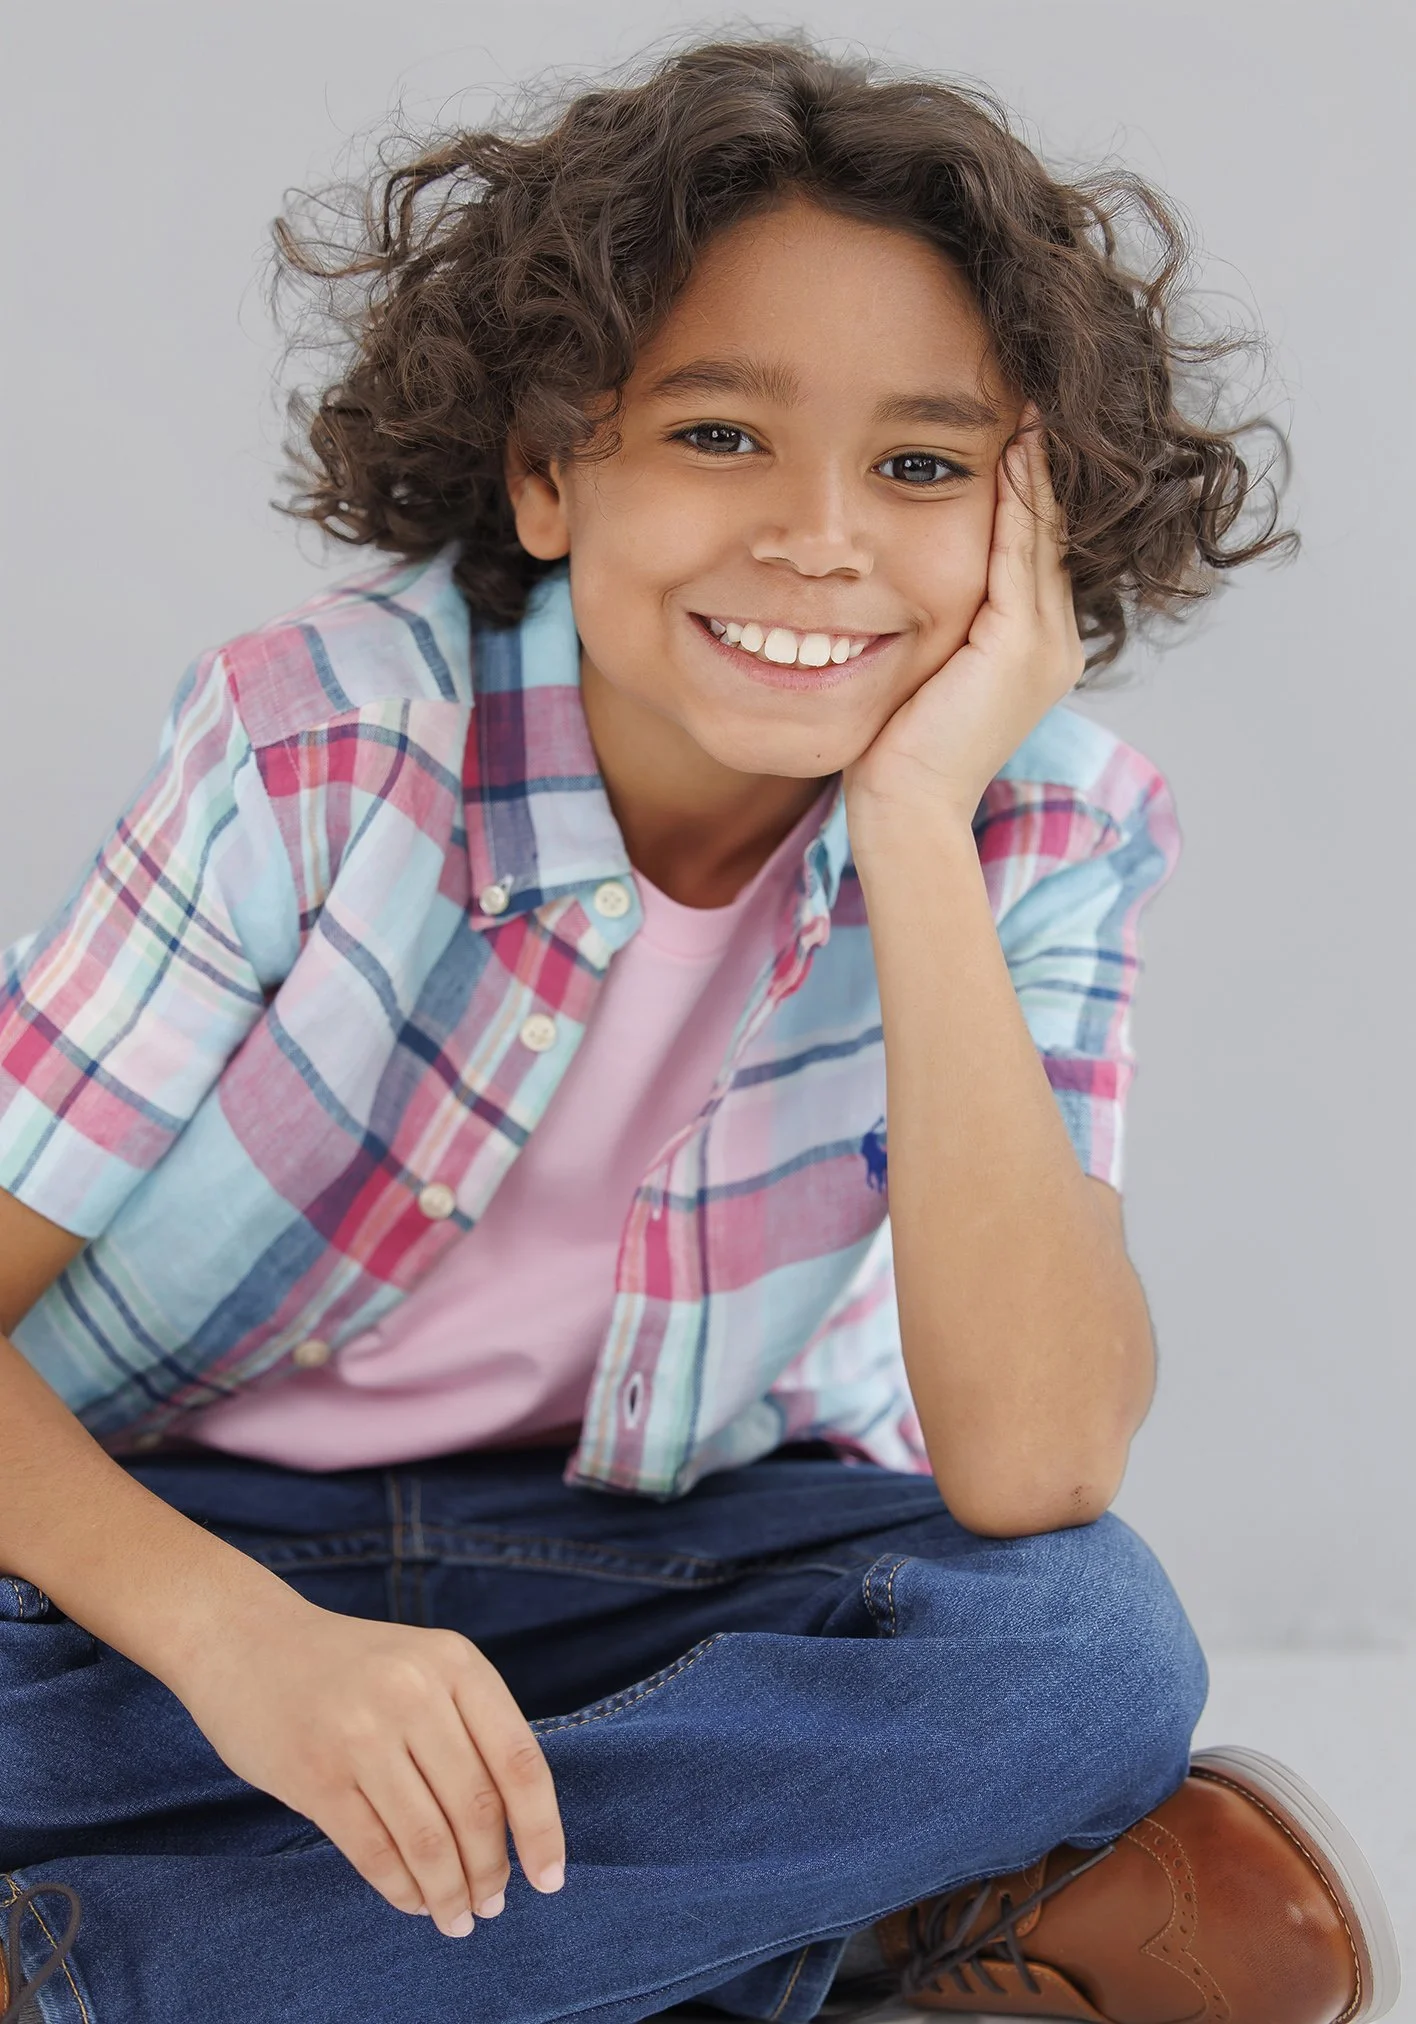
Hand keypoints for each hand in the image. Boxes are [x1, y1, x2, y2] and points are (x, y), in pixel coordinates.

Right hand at [171, 1588, 566, 1938]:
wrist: (246, 1639)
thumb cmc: (349, 1665)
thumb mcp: (422, 1665)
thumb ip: (467, 1726)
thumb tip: (516, 1827)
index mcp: (456, 1662)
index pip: (520, 1761)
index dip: (543, 1829)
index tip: (550, 1878)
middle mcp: (414, 1692)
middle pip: (477, 1809)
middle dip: (491, 1871)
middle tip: (492, 1904)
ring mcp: (362, 1734)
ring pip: (429, 1841)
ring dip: (449, 1893)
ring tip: (457, 1917)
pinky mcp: (316, 1775)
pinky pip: (375, 1852)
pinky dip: (403, 1890)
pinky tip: (414, 1901)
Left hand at [843, 407, 1084, 825]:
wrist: (906, 815)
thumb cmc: (895, 756)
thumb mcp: (919, 675)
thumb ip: (932, 627)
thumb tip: (896, 583)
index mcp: (1033, 648)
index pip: (1034, 548)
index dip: (1029, 485)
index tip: (1014, 422)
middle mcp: (1053, 642)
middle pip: (1049, 531)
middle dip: (1039, 461)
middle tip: (1027, 388)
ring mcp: (1043, 645)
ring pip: (1043, 533)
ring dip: (1035, 464)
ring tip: (1027, 400)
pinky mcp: (1017, 647)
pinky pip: (1021, 553)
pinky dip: (1020, 498)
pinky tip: (1010, 447)